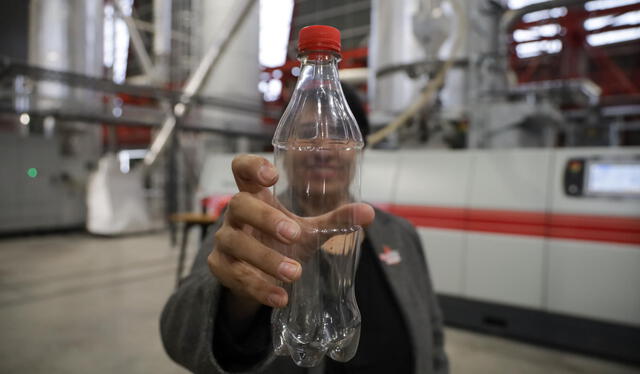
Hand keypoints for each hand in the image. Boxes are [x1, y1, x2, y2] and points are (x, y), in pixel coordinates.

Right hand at [208, 154, 373, 313]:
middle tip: (294, 234)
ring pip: (236, 243)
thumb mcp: (308, 229)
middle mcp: (235, 214)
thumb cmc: (282, 242)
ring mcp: (225, 241)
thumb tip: (369, 212)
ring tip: (295, 273)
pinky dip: (259, 287)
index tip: (272, 175)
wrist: (259, 276)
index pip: (241, 168)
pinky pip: (235, 275)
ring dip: (266, 259)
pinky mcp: (220, 268)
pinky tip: (281, 296)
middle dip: (266, 219)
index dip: (252, 166)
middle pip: (239, 204)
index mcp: (255, 196)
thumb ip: (335, 220)